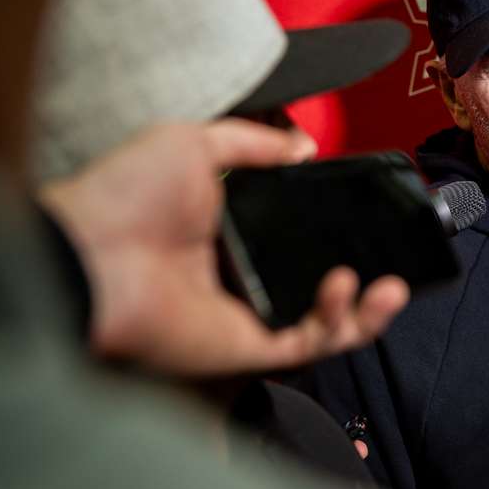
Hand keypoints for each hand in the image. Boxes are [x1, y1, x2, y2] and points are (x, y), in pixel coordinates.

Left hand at [39, 120, 409, 375]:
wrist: (89, 251)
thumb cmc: (127, 195)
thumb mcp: (196, 142)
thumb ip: (256, 143)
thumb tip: (306, 146)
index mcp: (234, 232)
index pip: (305, 237)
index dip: (344, 231)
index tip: (376, 218)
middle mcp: (247, 277)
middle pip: (325, 285)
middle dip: (370, 278)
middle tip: (399, 264)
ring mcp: (250, 314)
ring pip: (328, 323)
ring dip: (368, 310)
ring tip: (390, 286)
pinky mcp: (248, 347)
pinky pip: (309, 342)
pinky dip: (340, 321)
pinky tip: (350, 286)